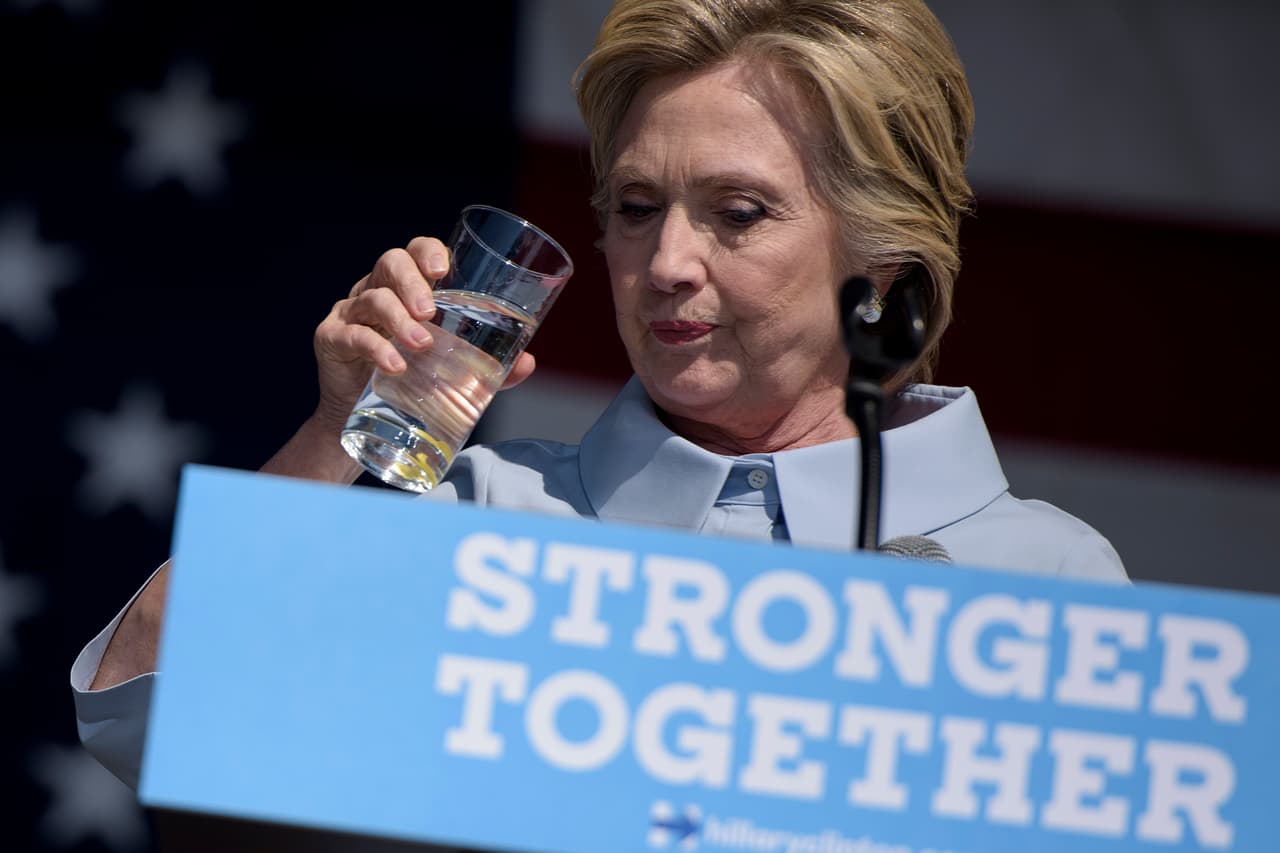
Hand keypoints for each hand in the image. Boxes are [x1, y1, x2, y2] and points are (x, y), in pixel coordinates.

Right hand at [311, 236, 536, 429]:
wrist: (367, 418)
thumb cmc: (414, 380)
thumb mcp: (456, 370)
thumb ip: (492, 366)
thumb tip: (527, 363)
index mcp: (408, 288)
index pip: (416, 252)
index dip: (428, 252)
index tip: (443, 268)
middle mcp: (377, 289)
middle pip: (390, 264)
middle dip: (412, 282)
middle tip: (430, 311)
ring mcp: (352, 312)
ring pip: (372, 298)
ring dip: (398, 318)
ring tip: (420, 343)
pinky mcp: (331, 338)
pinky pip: (351, 335)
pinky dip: (375, 348)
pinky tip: (394, 364)